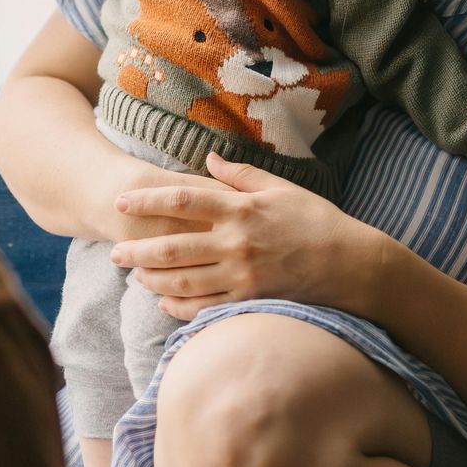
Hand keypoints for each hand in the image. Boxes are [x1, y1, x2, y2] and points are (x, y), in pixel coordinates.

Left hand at [107, 152, 390, 319]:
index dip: (149, 201)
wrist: (351, 265)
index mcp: (242, 209)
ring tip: (134, 275)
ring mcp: (243, 275)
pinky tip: (164, 303)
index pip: (184, 201)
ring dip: (154, 279)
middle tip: (115, 251)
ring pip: (185, 281)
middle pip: (175, 246)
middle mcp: (237, 243)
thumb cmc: (317, 221)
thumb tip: (209, 159)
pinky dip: (180, 307)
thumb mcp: (281, 188)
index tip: (123, 201)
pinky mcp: (250, 301)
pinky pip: (206, 307)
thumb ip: (241, 176)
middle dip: (140, 249)